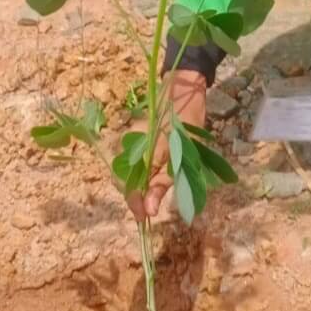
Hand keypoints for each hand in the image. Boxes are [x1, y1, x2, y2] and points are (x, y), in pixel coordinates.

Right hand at [125, 70, 206, 220]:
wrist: (183, 92)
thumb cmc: (187, 124)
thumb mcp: (179, 158)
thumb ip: (161, 184)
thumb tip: (148, 210)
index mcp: (137, 152)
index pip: (128, 187)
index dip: (135, 205)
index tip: (144, 218)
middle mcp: (127, 146)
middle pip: (124, 180)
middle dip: (135, 195)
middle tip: (149, 207)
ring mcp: (128, 140)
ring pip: (126, 170)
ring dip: (138, 183)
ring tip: (152, 193)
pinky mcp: (133, 136)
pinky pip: (131, 159)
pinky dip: (140, 171)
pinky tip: (151, 175)